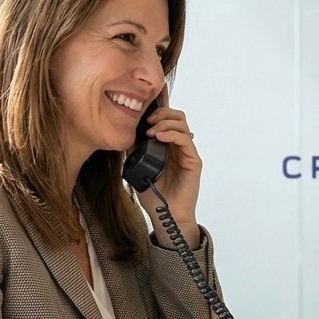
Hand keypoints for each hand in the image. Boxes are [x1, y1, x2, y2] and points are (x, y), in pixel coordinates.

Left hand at [137, 92, 201, 246]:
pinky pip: (185, 139)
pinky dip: (172, 133)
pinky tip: (159, 137)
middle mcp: (178, 146)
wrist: (165, 215)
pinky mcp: (193, 161)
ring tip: (151, 130)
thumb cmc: (153, 194)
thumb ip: (135, 149)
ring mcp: (186, 152)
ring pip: (182, 124)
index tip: (146, 103)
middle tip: (147, 120)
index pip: (166, 119)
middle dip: (162, 112)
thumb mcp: (137, 166)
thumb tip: (125, 131)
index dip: (159, 107)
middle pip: (176, 116)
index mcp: (166, 145)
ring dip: (165, 122)